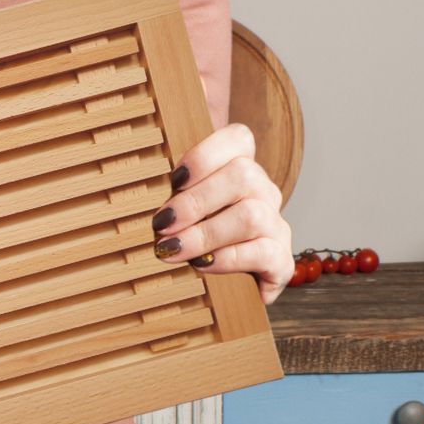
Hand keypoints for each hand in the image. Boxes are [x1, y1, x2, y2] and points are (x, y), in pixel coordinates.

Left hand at [150, 123, 293, 304]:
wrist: (222, 291)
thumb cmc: (193, 244)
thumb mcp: (177, 211)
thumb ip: (167, 180)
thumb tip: (144, 132)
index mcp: (241, 172)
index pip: (239, 140)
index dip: (205, 155)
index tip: (172, 181)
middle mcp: (263, 194)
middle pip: (243, 176)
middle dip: (195, 201)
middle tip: (160, 225)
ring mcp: (275, 227)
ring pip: (251, 215)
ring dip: (205, 233)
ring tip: (171, 250)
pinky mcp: (280, 263)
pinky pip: (263, 253)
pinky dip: (228, 259)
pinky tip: (201, 266)